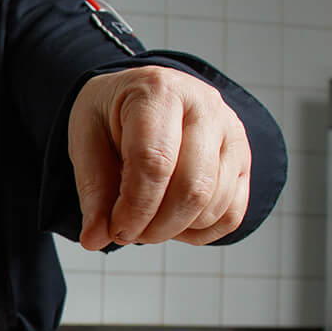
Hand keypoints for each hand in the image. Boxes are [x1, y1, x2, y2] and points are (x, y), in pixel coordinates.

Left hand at [67, 67, 250, 250]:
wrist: (147, 95)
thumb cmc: (115, 115)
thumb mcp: (87, 138)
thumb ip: (92, 188)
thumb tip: (95, 239)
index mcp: (160, 91)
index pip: (155, 162)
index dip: (135, 208)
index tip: (115, 229)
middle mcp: (206, 106)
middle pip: (192, 188)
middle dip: (156, 226)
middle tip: (128, 232)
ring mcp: (232, 134)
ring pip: (215, 205)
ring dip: (176, 230)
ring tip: (146, 222)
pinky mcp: (244, 161)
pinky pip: (232, 215)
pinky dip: (200, 232)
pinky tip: (173, 221)